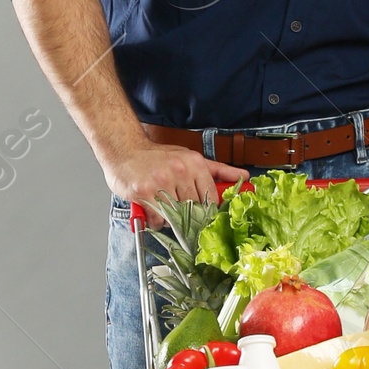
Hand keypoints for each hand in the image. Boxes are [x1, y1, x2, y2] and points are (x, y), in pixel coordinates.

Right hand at [101, 142, 245, 220]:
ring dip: (170, 218)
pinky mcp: (144, 192)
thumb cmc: (158, 156)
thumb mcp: (190, 158)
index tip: (202, 216)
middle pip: (194, 209)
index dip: (207, 211)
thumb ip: (218, 170)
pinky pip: (157, 219)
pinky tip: (152, 207)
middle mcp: (180, 170)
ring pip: (175, 216)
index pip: (211, 197)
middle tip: (179, 210)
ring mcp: (161, 181)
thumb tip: (244, 176)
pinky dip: (156, 219)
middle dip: (187, 215)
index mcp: (194, 163)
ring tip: (164, 206)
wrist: (124, 148)